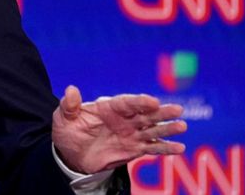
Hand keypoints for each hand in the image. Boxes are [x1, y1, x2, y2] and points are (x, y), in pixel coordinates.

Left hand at [52, 85, 186, 173]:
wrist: (72, 155)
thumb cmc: (68, 132)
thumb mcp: (63, 118)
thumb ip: (68, 106)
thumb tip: (70, 89)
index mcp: (108, 107)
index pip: (126, 102)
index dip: (139, 101)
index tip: (152, 101)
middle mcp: (124, 119)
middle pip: (145, 114)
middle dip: (161, 112)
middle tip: (177, 109)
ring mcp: (131, 133)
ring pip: (153, 130)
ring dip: (167, 128)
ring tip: (181, 126)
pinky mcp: (135, 149)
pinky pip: (152, 148)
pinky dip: (166, 148)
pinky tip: (179, 148)